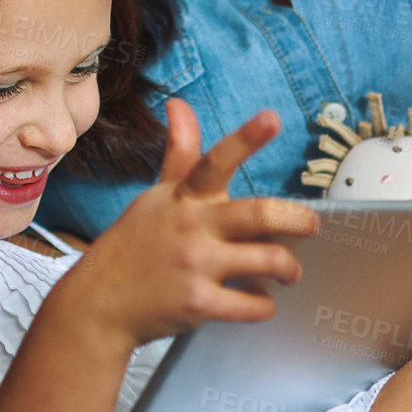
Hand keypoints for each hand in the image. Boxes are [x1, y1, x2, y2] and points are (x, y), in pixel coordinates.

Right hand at [53, 99, 320, 352]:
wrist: (99, 304)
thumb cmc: (134, 246)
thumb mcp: (156, 196)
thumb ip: (180, 153)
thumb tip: (179, 104)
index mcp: (184, 198)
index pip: (215, 161)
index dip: (246, 139)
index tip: (272, 118)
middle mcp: (190, 227)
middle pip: (260, 214)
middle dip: (298, 220)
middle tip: (313, 225)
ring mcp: (194, 266)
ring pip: (268, 261)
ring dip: (288, 269)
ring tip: (289, 272)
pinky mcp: (198, 304)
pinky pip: (253, 305)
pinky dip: (265, 306)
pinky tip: (260, 302)